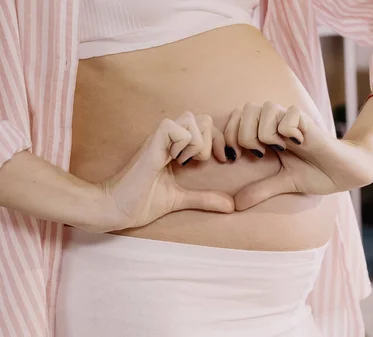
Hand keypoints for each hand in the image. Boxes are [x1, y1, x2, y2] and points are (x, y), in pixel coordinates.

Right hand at [100, 111, 233, 231]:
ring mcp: (159, 140)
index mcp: (175, 147)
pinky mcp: (151, 147)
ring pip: (191, 119)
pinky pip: (173, 128)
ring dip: (197, 142)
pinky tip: (175, 161)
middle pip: (203, 118)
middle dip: (212, 140)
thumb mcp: (180, 200)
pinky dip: (182, 143)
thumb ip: (204, 199)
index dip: (219, 141)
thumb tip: (231, 206)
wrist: (114, 209)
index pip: (206, 126)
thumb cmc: (141, 201)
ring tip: (184, 162)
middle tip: (200, 162)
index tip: (222, 161)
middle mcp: (168, 139)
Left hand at [224, 102, 372, 209]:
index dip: (228, 135)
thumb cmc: (316, 173)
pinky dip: (287, 133)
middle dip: (244, 135)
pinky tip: (298, 144)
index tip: (234, 157)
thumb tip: (234, 206)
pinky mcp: (308, 121)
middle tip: (258, 154)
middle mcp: (277, 120)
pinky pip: (286, 118)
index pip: (235, 117)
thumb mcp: (282, 183)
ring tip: (280, 149)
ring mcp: (292, 118)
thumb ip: (259, 190)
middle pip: (246, 109)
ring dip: (266, 133)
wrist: (345, 172)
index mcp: (266, 131)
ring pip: (265, 110)